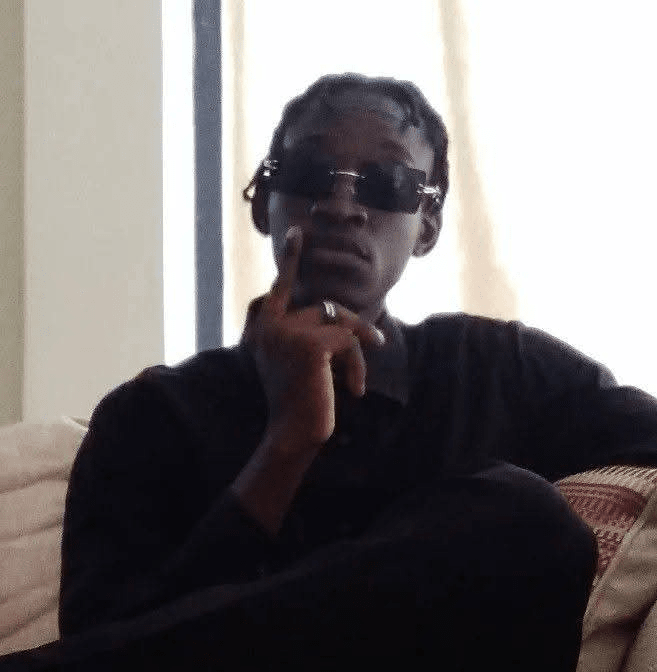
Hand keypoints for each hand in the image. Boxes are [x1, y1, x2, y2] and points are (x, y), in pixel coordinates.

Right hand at [243, 226, 384, 455]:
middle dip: (351, 326)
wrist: (292, 434)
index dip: (291, 261)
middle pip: (323, 307)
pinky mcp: (308, 344)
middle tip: (375, 343)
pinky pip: (347, 340)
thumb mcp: (298, 362)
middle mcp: (267, 326)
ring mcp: (285, 332)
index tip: (298, 233)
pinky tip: (354, 388)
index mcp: (261, 330)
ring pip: (338, 321)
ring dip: (357, 347)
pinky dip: (357, 363)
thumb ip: (307, 334)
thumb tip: (340, 315)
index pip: (277, 289)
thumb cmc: (299, 402)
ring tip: (358, 377)